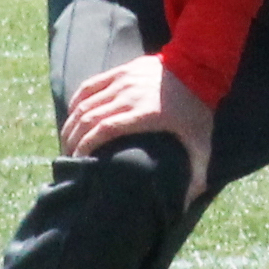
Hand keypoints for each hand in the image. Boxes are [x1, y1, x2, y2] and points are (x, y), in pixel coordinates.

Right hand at [60, 54, 215, 202]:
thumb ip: (198, 172)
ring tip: (67, 141)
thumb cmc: (198, 108)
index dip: (85, 146)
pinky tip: (72, 116)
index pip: (103, 130)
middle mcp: (128, 96)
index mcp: (143, 114)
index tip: (78, 162)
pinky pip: (89, 86)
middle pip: (88, 118)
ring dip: (71, 123)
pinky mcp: (120, 71)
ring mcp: (122, 81)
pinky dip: (77, 102)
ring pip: (84, 103)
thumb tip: (189, 201)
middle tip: (68, 157)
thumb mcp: (201, 141)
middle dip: (73, 139)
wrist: (199, 67)